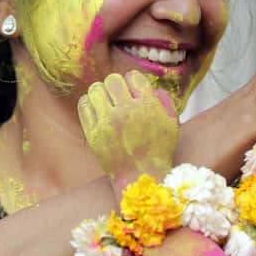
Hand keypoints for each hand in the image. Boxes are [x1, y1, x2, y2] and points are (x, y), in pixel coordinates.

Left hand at [78, 71, 178, 196]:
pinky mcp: (93, 133)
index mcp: (148, 106)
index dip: (133, 82)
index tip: (133, 92)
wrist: (140, 179)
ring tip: (106, 102)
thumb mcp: (171, 123)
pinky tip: (96, 109)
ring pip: (95, 89)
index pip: (132, 76)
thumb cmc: (158, 150)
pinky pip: (84, 105)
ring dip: (101, 93)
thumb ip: (164, 100)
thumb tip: (148, 86)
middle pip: (112, 80)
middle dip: (116, 86)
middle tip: (118, 97)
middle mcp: (127, 112)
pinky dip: (89, 103)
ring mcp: (107, 123)